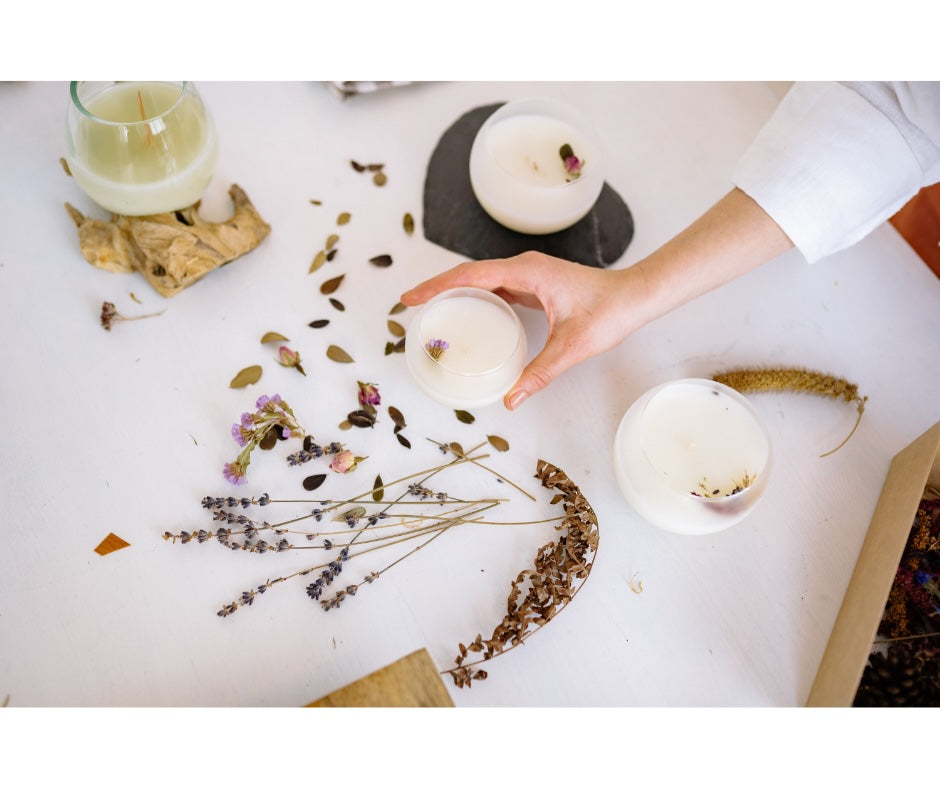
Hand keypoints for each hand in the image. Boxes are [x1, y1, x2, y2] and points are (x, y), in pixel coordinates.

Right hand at [400, 251, 641, 408]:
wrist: (635, 297)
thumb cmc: (609, 312)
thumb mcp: (571, 346)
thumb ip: (540, 373)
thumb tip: (510, 399)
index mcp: (527, 272)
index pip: (470, 276)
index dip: (437, 286)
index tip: (411, 298)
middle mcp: (524, 268)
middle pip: (470, 275)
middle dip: (439, 289)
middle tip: (412, 308)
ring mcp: (529, 275)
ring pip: (483, 280)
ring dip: (457, 293)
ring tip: (433, 313)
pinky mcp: (535, 284)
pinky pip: (498, 288)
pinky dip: (478, 299)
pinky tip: (471, 317)